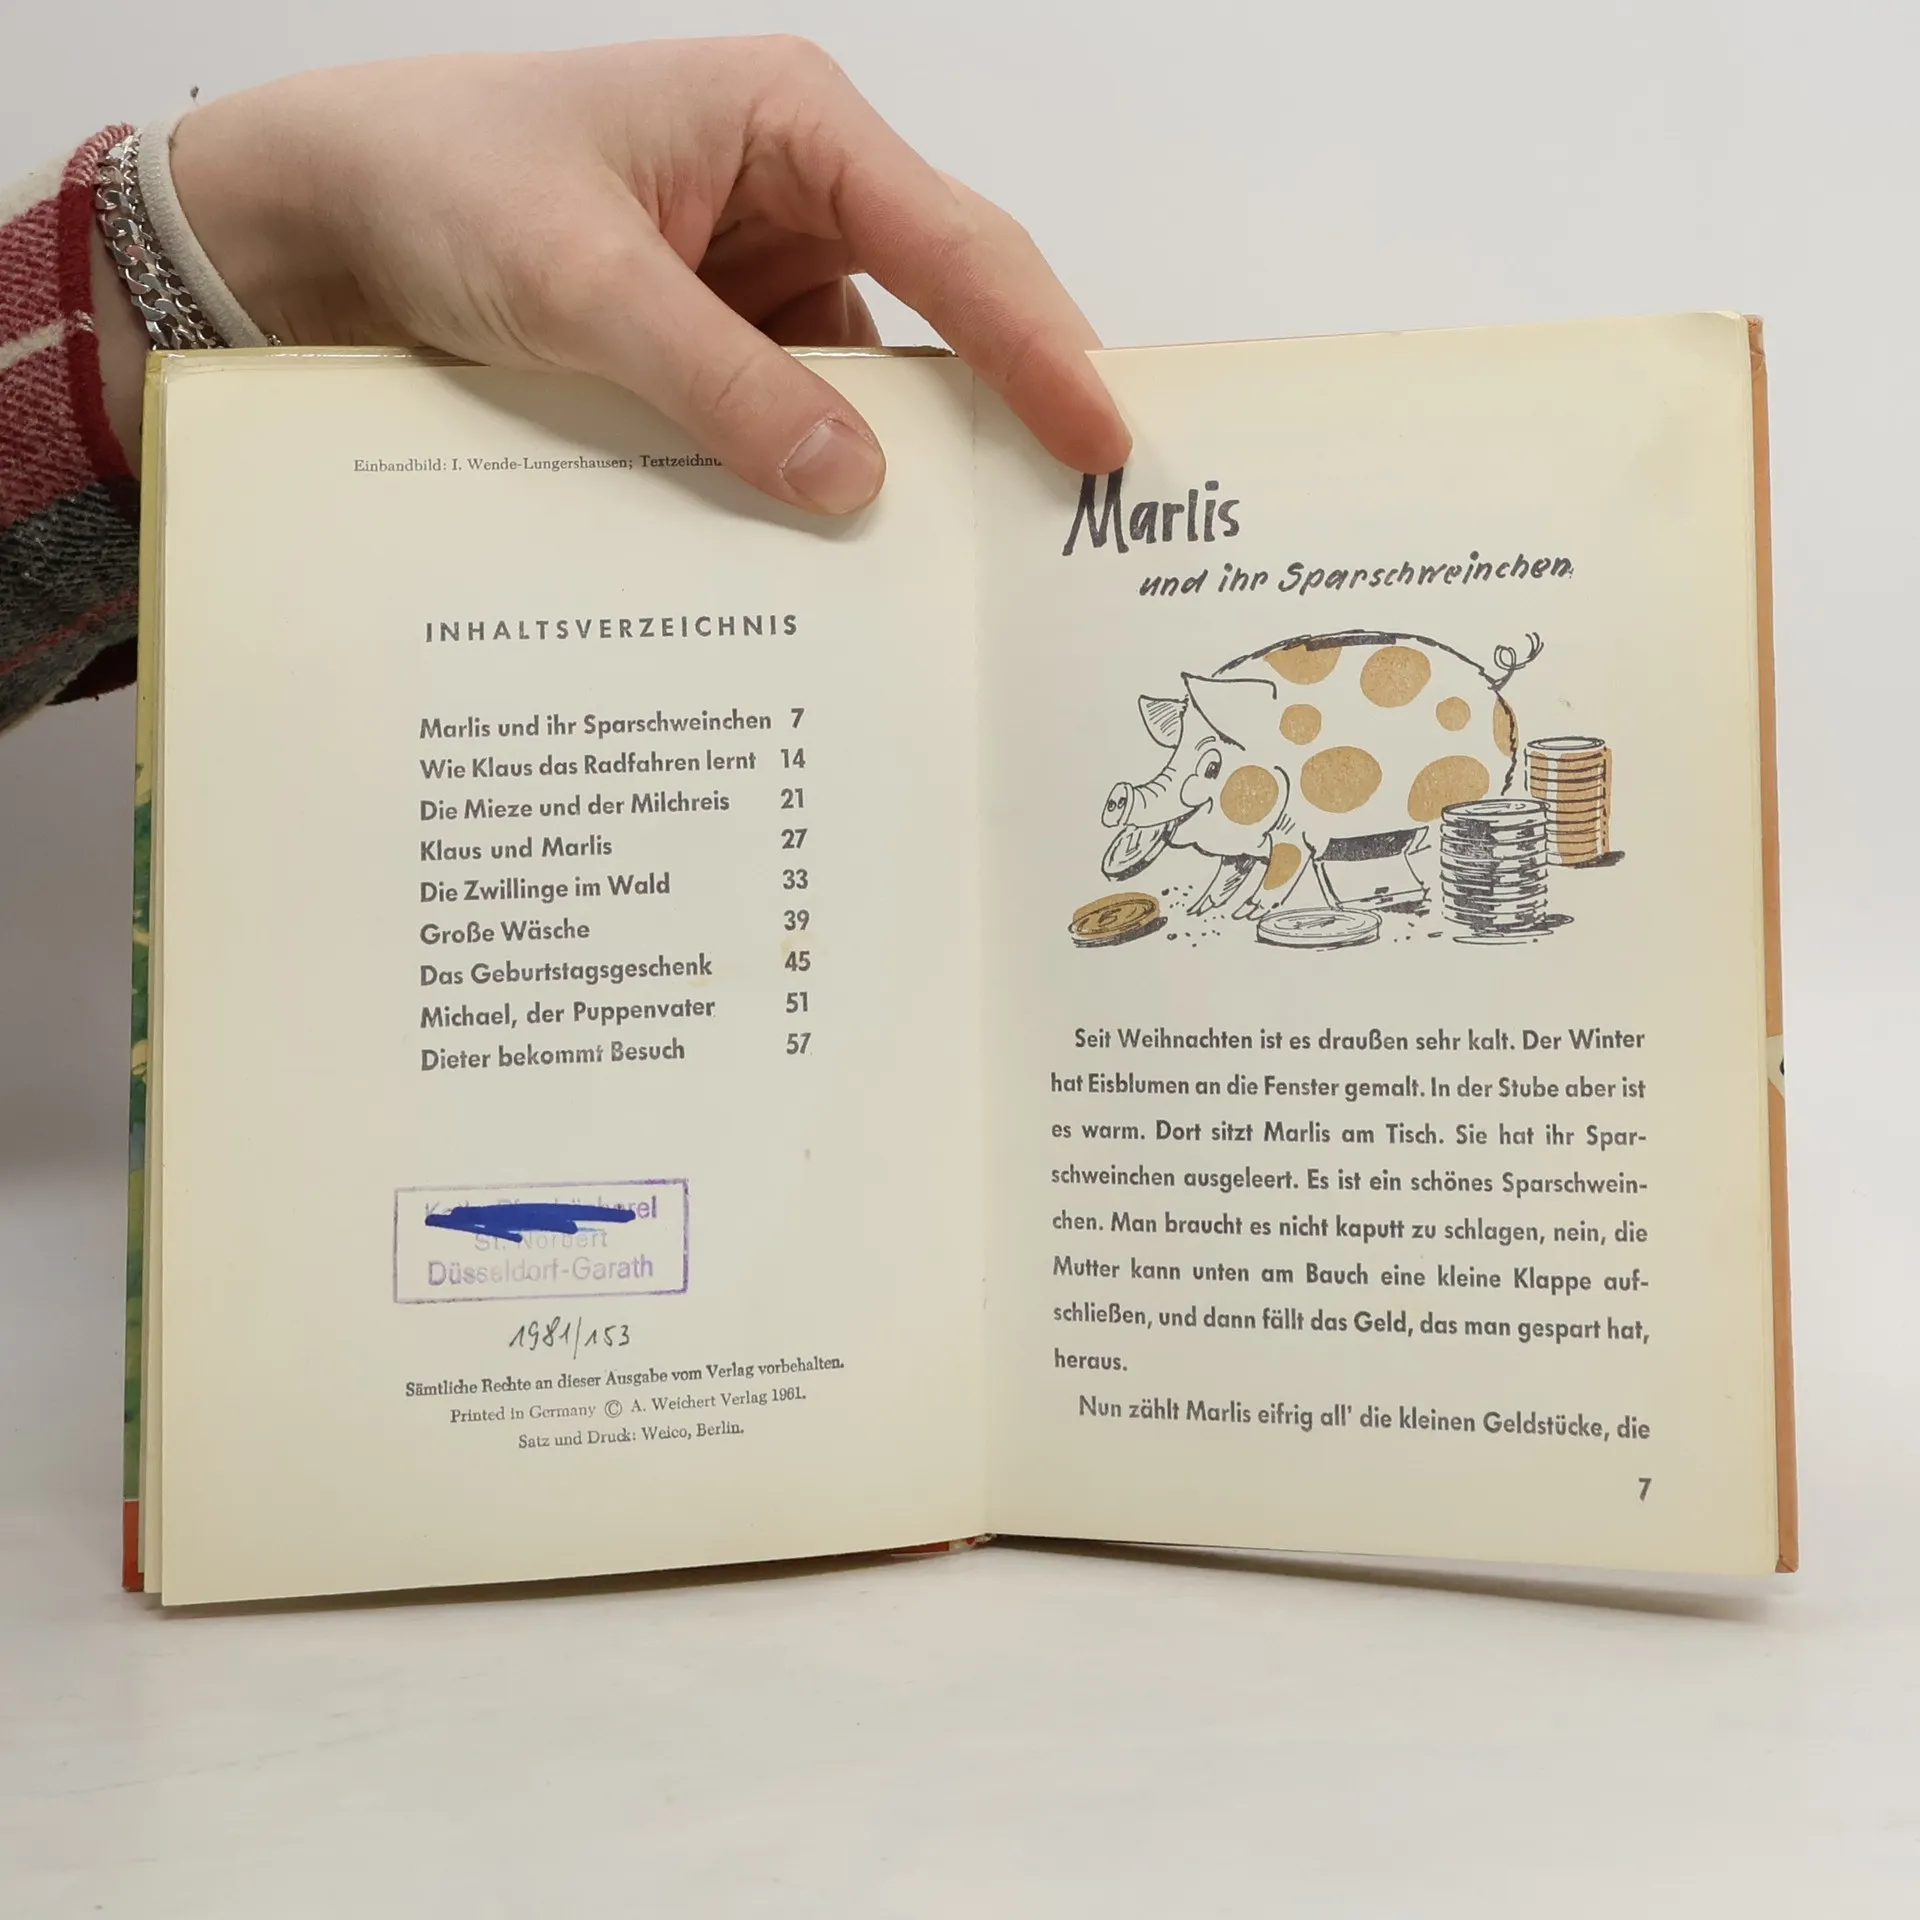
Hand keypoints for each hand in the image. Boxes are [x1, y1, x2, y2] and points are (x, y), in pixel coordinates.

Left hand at [129, 37, 1130, 508]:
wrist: (320, 217)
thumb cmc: (438, 184)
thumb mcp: (580, 283)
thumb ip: (721, 384)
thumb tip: (858, 487)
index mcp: (791, 124)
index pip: (955, 243)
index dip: (1041, 347)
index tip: (1103, 444)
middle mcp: (799, 193)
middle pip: (948, 309)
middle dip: (1011, 408)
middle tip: (1077, 521)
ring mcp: (768, 279)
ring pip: (880, 384)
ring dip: (910, 468)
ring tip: (971, 568)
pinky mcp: (730, 348)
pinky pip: (806, 422)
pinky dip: (823, 484)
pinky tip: (845, 555)